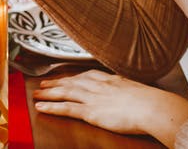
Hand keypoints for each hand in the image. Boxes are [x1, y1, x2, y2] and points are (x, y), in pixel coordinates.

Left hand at [33, 69, 187, 144]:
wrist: (151, 106)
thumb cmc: (149, 100)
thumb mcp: (135, 88)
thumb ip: (124, 88)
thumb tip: (125, 90)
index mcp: (108, 79)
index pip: (84, 76)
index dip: (71, 77)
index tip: (63, 77)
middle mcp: (96, 85)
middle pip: (70, 82)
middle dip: (55, 83)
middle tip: (43, 84)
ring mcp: (91, 97)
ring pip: (64, 93)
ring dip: (48, 93)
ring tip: (36, 94)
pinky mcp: (90, 111)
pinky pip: (66, 108)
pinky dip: (51, 106)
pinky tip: (41, 106)